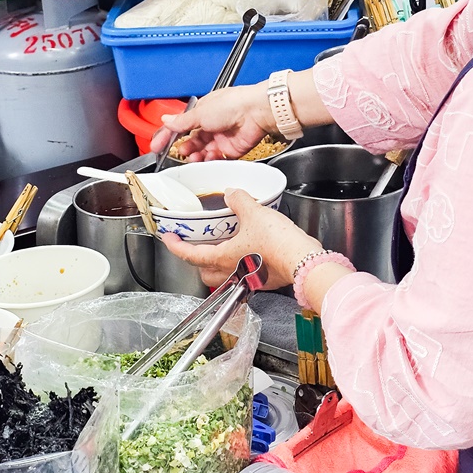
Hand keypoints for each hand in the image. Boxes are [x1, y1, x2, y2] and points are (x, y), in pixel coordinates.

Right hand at [150, 83, 273, 161]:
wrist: (255, 112)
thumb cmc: (232, 103)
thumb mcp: (200, 112)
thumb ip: (182, 121)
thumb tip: (166, 120)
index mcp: (203, 111)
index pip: (180, 125)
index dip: (167, 135)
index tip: (156, 146)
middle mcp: (212, 124)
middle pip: (191, 141)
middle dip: (183, 148)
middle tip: (179, 152)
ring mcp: (221, 137)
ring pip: (202, 151)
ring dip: (195, 156)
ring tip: (192, 157)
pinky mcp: (231, 149)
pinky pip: (216, 159)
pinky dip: (208, 161)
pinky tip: (205, 160)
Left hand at [161, 188, 321, 289]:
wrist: (303, 261)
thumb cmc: (278, 244)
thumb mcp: (254, 213)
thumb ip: (239, 201)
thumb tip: (232, 193)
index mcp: (223, 258)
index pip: (190, 256)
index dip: (176, 247)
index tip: (169, 239)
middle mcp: (233, 272)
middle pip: (205, 273)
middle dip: (198, 260)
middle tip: (197, 244)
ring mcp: (249, 279)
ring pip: (224, 276)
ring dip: (219, 264)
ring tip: (223, 245)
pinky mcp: (264, 279)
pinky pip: (245, 274)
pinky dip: (241, 263)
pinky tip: (249, 249)